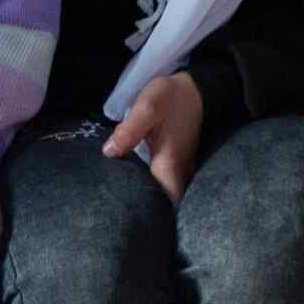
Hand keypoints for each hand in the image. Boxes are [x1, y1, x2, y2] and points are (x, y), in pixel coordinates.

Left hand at [102, 71, 206, 201]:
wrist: (195, 89)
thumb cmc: (170, 98)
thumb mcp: (147, 107)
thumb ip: (128, 131)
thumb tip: (109, 152)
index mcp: (169, 166)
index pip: (162, 204)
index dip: (145, 212)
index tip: (124, 214)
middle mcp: (178, 174)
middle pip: (162, 203)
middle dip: (141, 208)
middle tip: (114, 208)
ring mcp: (179, 170)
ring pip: (163, 194)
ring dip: (145, 196)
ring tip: (118, 197)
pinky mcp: (176, 164)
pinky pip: (163, 183)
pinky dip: (149, 185)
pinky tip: (131, 180)